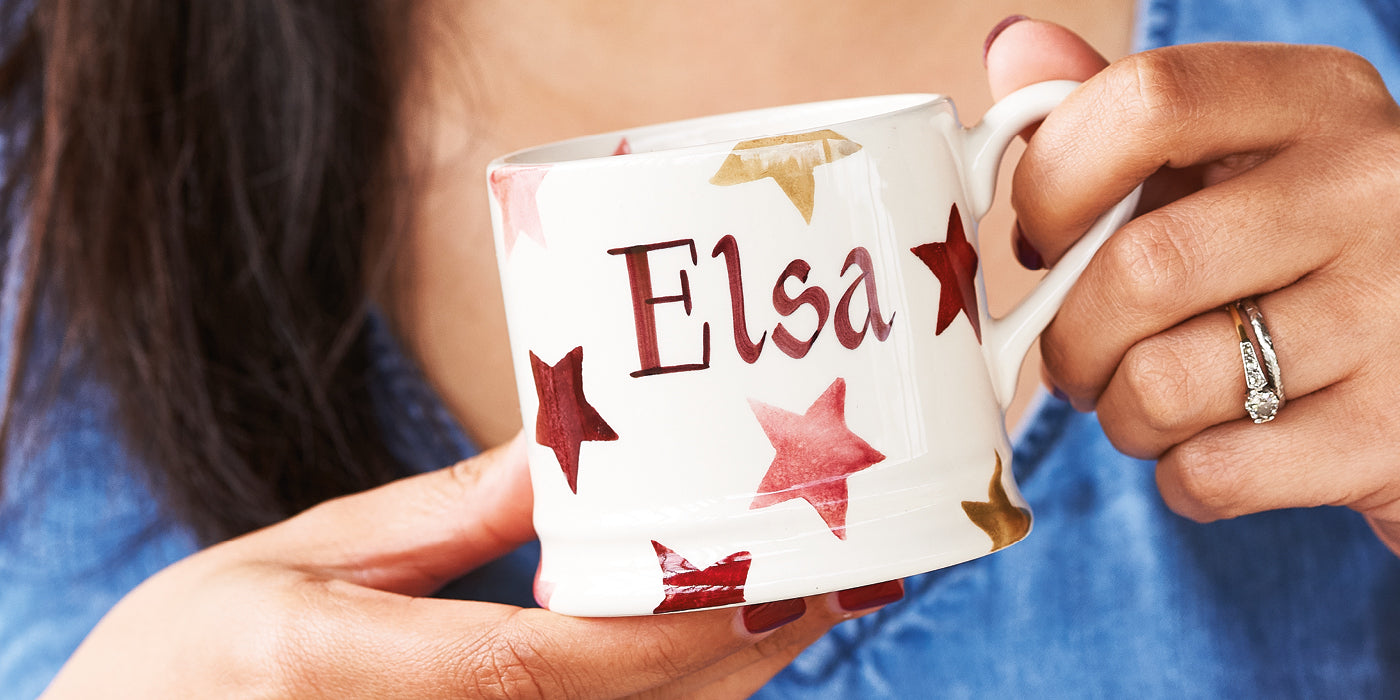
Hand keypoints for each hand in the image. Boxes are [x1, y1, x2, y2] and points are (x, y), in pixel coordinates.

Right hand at [42, 434, 882, 698]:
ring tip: (812, 596)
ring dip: (733, 680)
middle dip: (748, 651)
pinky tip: (724, 646)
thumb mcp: (297, 559)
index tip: (770, 578)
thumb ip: (440, 520)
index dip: (667, 631)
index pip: (540, 668)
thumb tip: (562, 450)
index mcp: (349, 673)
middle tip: (844, 568)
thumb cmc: (187, 662)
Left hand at [986, 20, 1399, 553]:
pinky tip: (1212, 449)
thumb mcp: (1228, 164)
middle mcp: (1373, 189)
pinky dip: (1180, 477)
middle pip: (1142, 266)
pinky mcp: (1393, 434)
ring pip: (1163, 383)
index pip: (1148, 101)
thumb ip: (1116, 115)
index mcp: (1317, 102)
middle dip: (1072, 338)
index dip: (1055, 180)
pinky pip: (1211, 471)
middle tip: (1079, 356)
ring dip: (1120, 415)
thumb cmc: (1294, 257)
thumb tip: (1011, 47)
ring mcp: (1395, 312)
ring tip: (1149, 403)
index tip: (1042, 238)